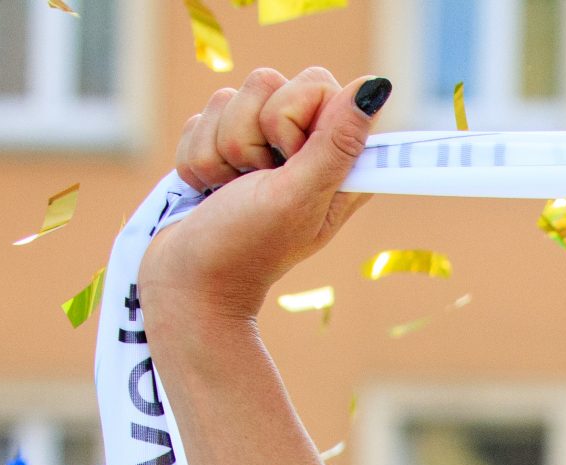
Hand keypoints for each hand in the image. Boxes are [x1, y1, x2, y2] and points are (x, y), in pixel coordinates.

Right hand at [138, 68, 392, 329]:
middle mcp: (305, 146)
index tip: (288, 160)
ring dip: (220, 151)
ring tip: (232, 191)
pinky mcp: (221, 146)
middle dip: (249, 136)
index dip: (293, 116)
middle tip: (256, 182)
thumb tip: (376, 86)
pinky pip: (199, 118)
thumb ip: (336, 141)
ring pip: (227, 97)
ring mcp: (261, 145)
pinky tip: (210, 190)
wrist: (189, 280)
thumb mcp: (299, 194)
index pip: (321, 84)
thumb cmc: (248, 245)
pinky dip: (197, 159)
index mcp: (340, 159)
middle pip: (268, 82)